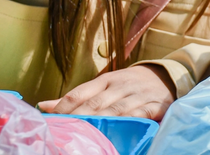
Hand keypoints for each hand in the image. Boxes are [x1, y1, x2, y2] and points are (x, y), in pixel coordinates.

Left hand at [38, 65, 175, 119]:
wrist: (165, 75)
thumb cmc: (128, 84)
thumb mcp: (104, 85)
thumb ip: (77, 97)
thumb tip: (44, 106)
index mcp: (105, 80)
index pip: (80, 93)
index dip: (64, 107)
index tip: (51, 120)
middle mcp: (120, 86)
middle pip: (95, 103)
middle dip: (79, 117)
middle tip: (65, 130)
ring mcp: (137, 95)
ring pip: (116, 110)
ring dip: (101, 122)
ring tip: (87, 134)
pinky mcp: (154, 105)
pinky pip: (140, 114)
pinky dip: (129, 121)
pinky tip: (120, 128)